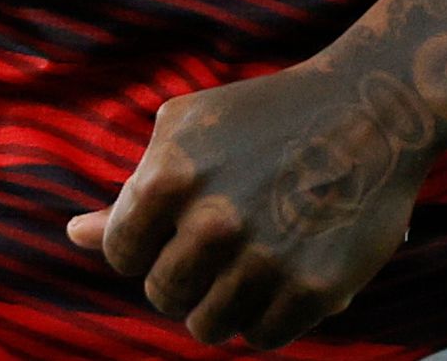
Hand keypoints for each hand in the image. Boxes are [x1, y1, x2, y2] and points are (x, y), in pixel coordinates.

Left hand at [68, 60, 440, 348]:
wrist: (371, 109)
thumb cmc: (265, 116)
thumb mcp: (186, 131)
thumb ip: (131, 191)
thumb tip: (75, 236)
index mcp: (171, 176)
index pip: (121, 254)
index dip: (144, 245)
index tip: (176, 227)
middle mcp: (213, 221)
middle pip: (163, 295)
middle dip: (183, 276)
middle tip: (219, 245)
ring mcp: (265, 259)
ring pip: (207, 326)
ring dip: (222, 303)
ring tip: (249, 264)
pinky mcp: (315, 290)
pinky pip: (262, 337)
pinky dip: (268, 316)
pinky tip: (283, 277)